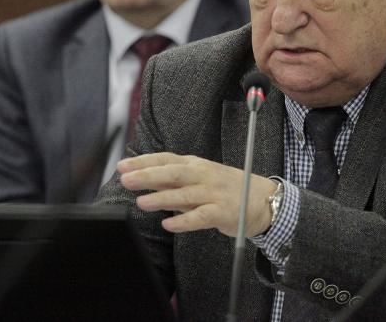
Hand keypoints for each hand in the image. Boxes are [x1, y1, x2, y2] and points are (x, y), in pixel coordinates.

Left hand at [117, 152, 277, 237]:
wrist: (262, 199)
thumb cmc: (227, 189)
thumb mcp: (200, 179)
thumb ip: (173, 182)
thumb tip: (145, 181)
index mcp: (196, 165)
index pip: (166, 160)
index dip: (144, 162)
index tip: (123, 166)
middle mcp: (204, 176)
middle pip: (173, 173)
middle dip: (148, 175)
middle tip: (126, 179)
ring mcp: (213, 193)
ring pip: (184, 194)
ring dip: (162, 198)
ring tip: (141, 202)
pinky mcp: (222, 212)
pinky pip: (200, 217)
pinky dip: (184, 221)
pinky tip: (168, 224)